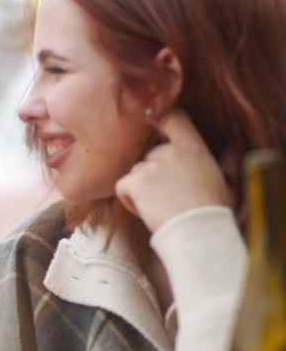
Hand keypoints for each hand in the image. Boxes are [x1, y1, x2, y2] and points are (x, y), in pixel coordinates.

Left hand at [115, 108, 230, 234]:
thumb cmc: (212, 213)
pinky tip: (147, 212)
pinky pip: (123, 187)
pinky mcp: (136, 181)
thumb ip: (216, 161)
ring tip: (162, 208)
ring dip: (143, 189)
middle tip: (170, 197)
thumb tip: (227, 148)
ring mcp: (151, 165)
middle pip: (151, 154)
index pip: (174, 117)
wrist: (199, 233)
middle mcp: (170, 150)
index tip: (153, 123)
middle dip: (154, 174)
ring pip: (137, 172)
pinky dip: (130, 201)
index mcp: (193, 148)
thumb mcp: (221, 180)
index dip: (160, 118)